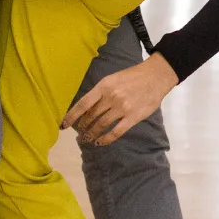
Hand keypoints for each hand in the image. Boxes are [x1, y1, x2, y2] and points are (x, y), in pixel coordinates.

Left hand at [61, 53, 179, 145]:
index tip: (63, 125)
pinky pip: (116, 132)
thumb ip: (102, 92)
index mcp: (104, 86)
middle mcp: (111, 97)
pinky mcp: (132, 117)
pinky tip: (100, 142)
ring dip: (92, 133)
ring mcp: (122, 108)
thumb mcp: (113, 79)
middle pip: (92, 116)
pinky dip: (106, 139)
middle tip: (80, 132)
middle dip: (83, 126)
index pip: (83, 103)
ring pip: (101, 125)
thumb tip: (89, 107)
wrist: (155, 76)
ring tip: (88, 138)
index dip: (72, 115)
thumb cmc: (133, 76)